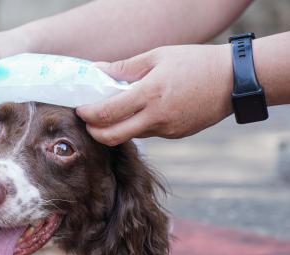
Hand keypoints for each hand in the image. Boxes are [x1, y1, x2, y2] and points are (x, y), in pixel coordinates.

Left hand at [76, 44, 233, 145]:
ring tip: (112, 114)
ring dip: (116, 129)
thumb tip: (96, 70)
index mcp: (150, 94)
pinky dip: (137, 126)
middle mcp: (157, 117)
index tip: (80, 109)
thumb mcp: (158, 56)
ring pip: (130, 136)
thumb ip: (124, 67)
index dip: (88, 114)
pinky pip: (148, 133)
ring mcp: (167, 129)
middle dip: (94, 132)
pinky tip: (139, 112)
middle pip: (112, 137)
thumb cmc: (195, 62)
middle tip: (87, 122)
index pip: (107, 113)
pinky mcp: (175, 135)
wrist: (234, 80)